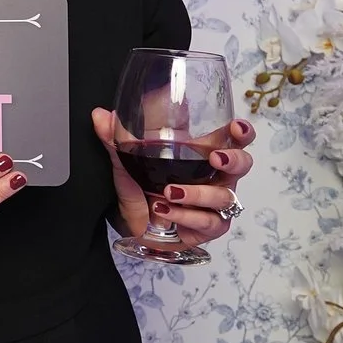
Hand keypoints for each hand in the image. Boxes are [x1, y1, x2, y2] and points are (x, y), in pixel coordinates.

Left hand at [94, 109, 255, 247]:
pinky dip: (184, 216)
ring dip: (198, 193)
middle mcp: (216, 178)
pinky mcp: (207, 227)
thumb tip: (100, 115)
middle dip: (234, 160)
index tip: (236, 127)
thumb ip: (115, 137)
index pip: (235, 139)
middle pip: (242, 166)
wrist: (132, 222)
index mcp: (204, 154)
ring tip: (170, 191)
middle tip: (216, 158)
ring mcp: (214, 204)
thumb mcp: (126, 160)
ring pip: (224, 197)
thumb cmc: (141, 186)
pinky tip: (165, 210)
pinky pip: (206, 222)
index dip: (242, 132)